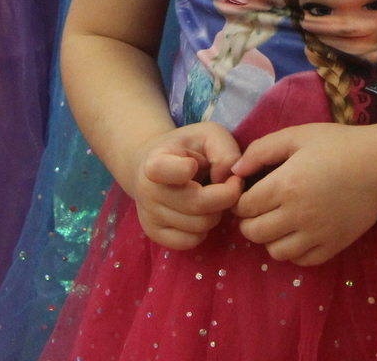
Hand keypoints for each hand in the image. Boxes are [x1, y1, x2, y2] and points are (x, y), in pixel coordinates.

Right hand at [123, 122, 245, 249]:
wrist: (153, 165)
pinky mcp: (154, 234)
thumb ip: (224, 152)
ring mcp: (149, 215)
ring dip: (216, 213)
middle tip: (230, 185)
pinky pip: (190, 241)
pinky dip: (204, 230)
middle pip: (197, 204)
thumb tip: (230, 181)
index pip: (164, 169)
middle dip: (224, 196)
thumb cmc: (186, 149)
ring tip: (213, 197)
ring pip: (198, 226)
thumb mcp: (208, 136)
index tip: (196, 163)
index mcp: (154, 160)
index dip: (185, 169)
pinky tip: (201, 213)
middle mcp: (147, 190)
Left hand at [231, 123, 376, 264]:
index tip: (245, 194)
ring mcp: (317, 234)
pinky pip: (302, 261)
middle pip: (254, 233)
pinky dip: (294, 251)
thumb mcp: (297, 136)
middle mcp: (298, 215)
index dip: (238, 201)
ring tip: (277, 222)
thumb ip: (261, 150)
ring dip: (269, 239)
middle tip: (257, 209)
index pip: (244, 207)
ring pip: (276, 252)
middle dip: (248, 222)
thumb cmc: (338, 145)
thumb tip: (235, 171)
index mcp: (285, 185)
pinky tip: (297, 233)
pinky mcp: (333, 246)